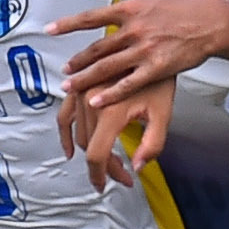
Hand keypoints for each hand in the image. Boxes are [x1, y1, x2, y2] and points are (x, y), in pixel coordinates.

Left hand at [48, 0, 228, 108]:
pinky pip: (129, 83)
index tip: (49, 30)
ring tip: (69, 88)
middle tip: (62, 72)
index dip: (68, 25)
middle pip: (96, 48)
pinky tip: (96, 101)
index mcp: (129, 9)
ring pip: (108, 67)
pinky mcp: (157, 67)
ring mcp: (145, 50)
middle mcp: (134, 29)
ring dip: (85, 78)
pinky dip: (111, 93)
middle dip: (76, 62)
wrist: (211, 19)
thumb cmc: (181, 2)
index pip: (91, 18)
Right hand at [60, 79, 176, 191]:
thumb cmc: (160, 77)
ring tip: (107, 162)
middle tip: (121, 172)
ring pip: (78, 134)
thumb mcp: (163, 113)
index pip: (98, 155)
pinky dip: (65, 134)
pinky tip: (69, 148)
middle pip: (88, 146)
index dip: (106, 175)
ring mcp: (81, 93)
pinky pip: (64, 115)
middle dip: (104, 165)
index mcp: (110, 111)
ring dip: (90, 152)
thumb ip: (152, 145)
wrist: (152, 45)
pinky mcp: (78, 86)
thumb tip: (137, 167)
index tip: (115, 182)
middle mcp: (90, 101)